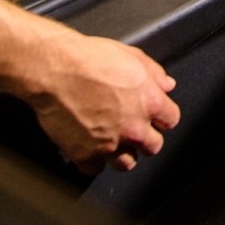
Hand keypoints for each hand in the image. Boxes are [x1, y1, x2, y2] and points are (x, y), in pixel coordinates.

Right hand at [21, 31, 181, 173]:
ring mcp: (110, 144)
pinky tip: (89, 145)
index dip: (161, 117)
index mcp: (149, 102)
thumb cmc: (87, 59)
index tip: (154, 116)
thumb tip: (166, 85)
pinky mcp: (85, 155)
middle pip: (153, 146)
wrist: (53, 69)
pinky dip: (92, 159)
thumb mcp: (130, 55)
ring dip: (121, 153)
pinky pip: (96, 168)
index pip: (171, 120)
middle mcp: (133, 127)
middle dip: (144, 138)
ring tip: (110, 140)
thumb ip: (154, 73)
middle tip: (131, 128)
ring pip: (127, 163)